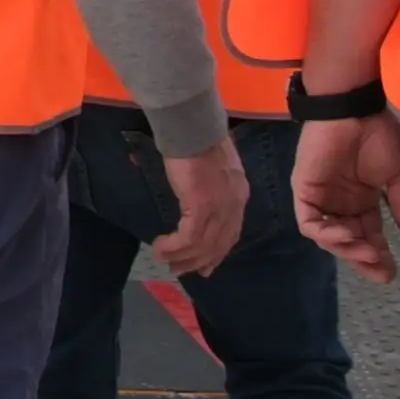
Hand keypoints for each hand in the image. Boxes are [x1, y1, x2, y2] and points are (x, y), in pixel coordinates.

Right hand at [152, 141, 247, 276]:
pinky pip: (188, 238)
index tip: (204, 266)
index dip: (217, 254)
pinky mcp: (201, 207)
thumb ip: (212, 187)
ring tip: (164, 260)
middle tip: (179, 271)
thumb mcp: (214, 169)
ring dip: (181, 257)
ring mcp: (220, 208)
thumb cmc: (198, 142)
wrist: (193, 127)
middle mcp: (234, 206)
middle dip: (198, 262)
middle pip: (218, 245)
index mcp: (238, 196)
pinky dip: (173, 247)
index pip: (231, 234)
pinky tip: (160, 247)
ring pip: (203, 246)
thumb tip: (197, 198)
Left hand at [293, 111, 399, 283]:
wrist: (354, 109)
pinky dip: (325, 234)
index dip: (378, 256)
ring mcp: (321, 198)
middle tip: (381, 270)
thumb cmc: (377, 135)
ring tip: (368, 252)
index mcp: (362, 201)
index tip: (392, 272)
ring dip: (347, 249)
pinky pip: (309, 223)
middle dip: (363, 259)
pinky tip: (346, 235)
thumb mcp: (398, 175)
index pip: (368, 236)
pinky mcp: (304, 190)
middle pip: (348, 242)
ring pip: (328, 237)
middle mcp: (340, 204)